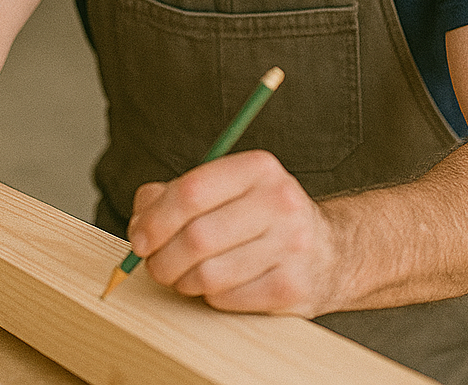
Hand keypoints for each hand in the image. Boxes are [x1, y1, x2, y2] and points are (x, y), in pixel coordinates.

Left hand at [127, 150, 340, 317]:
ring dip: (184, 281)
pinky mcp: (292, 287)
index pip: (192, 190)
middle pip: (196, 236)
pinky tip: (218, 286)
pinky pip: (227, 299)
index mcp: (258, 168)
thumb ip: (174, 195)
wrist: (329, 253)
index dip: (155, 219)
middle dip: (162, 258)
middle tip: (155, 264)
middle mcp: (280, 201)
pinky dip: (210, 298)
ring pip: (208, 274)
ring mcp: (291, 246)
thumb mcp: (224, 191)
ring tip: (185, 276)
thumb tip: (141, 219)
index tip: (139, 238)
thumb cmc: (260, 219)